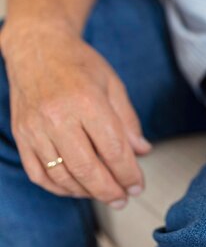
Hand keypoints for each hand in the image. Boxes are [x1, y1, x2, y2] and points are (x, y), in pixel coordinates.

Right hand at [1, 25, 150, 207]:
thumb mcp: (113, 85)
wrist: (37, 48)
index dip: (128, 173)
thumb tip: (142, 152)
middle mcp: (57, 117)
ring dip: (86, 192)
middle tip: (124, 198)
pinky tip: (77, 188)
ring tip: (105, 195)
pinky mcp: (21, 135)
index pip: (112, 149)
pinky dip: (59, 187)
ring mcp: (35, 128)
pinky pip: (38, 173)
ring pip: (62, 175)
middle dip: (110, 189)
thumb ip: (128, 121)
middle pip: (87, 168)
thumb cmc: (80, 64)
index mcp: (86, 102)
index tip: (138, 185)